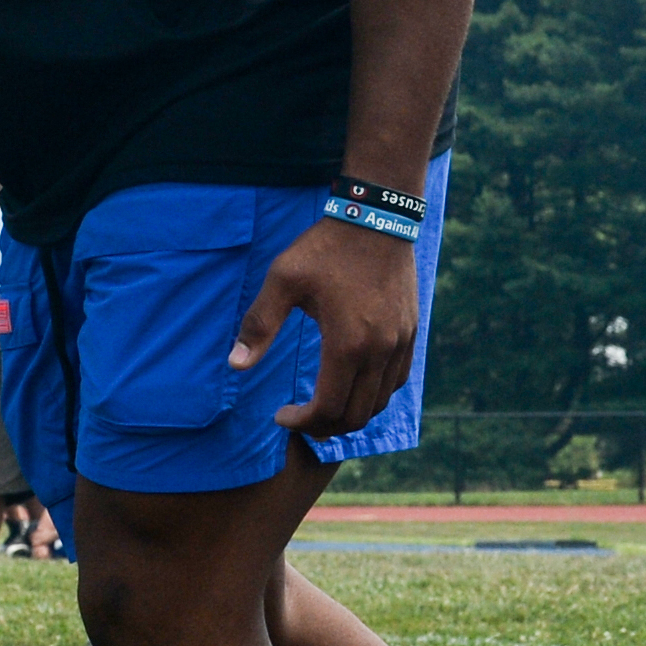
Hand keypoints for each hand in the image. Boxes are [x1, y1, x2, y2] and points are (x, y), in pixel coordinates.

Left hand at [233, 214, 418, 443]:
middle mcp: (379, 352)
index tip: (280, 415)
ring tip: (323, 405)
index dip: (301, 423)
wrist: (377, 219)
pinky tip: (352, 383)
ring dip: (350, 414)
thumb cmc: (325, 248)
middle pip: (356, 416)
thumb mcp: (283, 280)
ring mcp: (400, 343)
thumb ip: (259, 325)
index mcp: (347, 345)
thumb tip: (235, 365)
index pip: (328, 410)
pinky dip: (373, 394)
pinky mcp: (410, 333)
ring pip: (379, 403)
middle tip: (298, 417)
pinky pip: (397, 381)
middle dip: (323, 426)